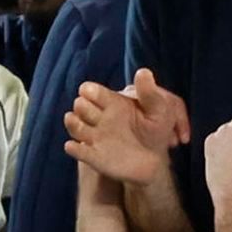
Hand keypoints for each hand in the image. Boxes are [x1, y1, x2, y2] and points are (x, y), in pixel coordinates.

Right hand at [63, 70, 189, 184]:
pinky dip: (74, 149)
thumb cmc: (155, 130)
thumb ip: (149, 93)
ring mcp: (94, 136)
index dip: (89, 91)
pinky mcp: (94, 156)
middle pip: (80, 106)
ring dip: (73, 124)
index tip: (90, 93)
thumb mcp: (158, 110)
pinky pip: (78, 151)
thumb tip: (143, 71)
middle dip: (82, 107)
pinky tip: (73, 146)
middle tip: (96, 114)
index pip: (90, 91)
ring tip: (82, 127)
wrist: (153, 160)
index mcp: (111, 102)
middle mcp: (99, 117)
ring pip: (74, 125)